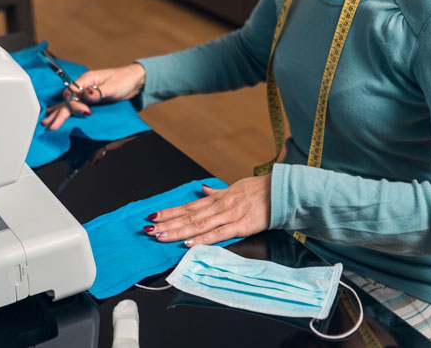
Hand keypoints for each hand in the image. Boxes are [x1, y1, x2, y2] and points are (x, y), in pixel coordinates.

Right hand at [40, 63, 146, 130]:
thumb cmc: (123, 80)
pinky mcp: (88, 100)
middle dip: (59, 113)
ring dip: (57, 113)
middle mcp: (82, 86)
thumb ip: (100, 91)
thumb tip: (87, 93)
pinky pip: (73, 106)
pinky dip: (63, 111)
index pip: (73, 92)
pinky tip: (54, 115)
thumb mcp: (113, 86)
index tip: (85, 112)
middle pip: (67, 100)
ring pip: (67, 104)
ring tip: (46, 123)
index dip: (75, 103)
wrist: (132, 80)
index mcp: (86, 80)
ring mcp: (84, 93)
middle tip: (51, 126)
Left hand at [143, 175, 270, 245]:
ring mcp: (229, 216)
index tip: (153, 216)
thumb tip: (203, 189)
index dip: (170, 211)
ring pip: (199, 225)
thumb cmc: (259, 191)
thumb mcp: (235, 187)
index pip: (189, 206)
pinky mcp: (241, 226)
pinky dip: (203, 239)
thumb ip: (218, 192)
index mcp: (218, 198)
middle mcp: (219, 206)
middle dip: (168, 223)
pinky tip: (189, 243)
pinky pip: (219, 234)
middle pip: (189, 216)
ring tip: (161, 236)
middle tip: (149, 229)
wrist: (281, 191)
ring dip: (178, 231)